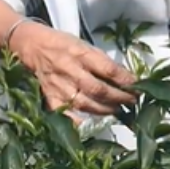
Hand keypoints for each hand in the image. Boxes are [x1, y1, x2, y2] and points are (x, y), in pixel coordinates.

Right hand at [10, 22, 136, 115]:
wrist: (31, 45)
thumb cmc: (63, 43)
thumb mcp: (85, 45)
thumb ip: (102, 61)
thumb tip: (124, 77)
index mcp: (81, 53)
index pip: (108, 69)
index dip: (125, 80)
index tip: (138, 86)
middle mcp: (70, 70)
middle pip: (98, 89)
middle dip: (118, 97)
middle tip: (132, 101)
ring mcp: (58, 85)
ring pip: (84, 102)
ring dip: (104, 109)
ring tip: (118, 110)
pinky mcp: (48, 96)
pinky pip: (62, 112)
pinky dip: (76, 121)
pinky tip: (89, 124)